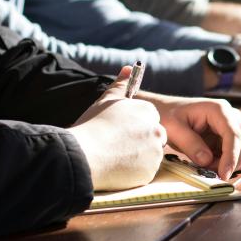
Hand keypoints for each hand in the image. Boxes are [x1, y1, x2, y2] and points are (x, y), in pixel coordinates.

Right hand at [69, 67, 166, 190]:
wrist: (84, 155)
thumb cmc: (93, 125)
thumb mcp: (106, 100)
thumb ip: (121, 84)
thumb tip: (129, 68)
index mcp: (148, 111)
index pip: (149, 119)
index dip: (134, 126)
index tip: (120, 132)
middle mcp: (156, 130)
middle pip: (154, 137)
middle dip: (140, 141)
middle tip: (117, 146)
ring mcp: (155, 152)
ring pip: (150, 155)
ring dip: (137, 157)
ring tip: (114, 156)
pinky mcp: (150, 172)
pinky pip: (145, 172)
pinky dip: (134, 172)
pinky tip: (117, 168)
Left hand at [153, 97, 240, 178]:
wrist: (168, 111)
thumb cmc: (169, 116)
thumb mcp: (173, 129)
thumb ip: (190, 144)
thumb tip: (207, 160)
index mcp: (219, 110)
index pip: (234, 135)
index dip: (232, 156)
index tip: (224, 174)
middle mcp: (232, 116)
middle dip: (232, 163)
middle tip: (210, 172)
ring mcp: (234, 126)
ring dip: (232, 165)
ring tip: (208, 166)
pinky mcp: (232, 137)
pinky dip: (232, 164)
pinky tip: (215, 164)